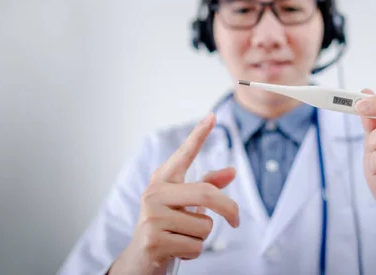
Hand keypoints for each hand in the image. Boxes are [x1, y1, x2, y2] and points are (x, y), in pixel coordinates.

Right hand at [109, 113, 239, 274]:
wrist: (139, 260)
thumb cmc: (166, 227)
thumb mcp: (185, 205)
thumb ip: (207, 188)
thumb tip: (232, 172)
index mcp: (163, 181)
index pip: (184, 154)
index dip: (199, 135)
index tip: (213, 116)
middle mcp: (154, 194)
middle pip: (207, 194)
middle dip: (228, 209)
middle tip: (236, 220)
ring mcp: (151, 216)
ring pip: (204, 225)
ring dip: (201, 237)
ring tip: (181, 237)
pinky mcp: (153, 240)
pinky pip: (195, 245)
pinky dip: (193, 252)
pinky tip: (176, 250)